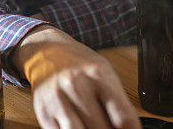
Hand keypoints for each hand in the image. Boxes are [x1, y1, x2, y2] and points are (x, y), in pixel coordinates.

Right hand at [12, 25, 140, 128]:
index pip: (123, 115)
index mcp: (99, 74)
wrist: (46, 52)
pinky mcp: (44, 113)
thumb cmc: (79, 64)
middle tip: (111, 128)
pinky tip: (80, 128)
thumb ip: (116, 100)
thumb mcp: (103, 73)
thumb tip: (128, 128)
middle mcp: (78, 86)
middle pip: (102, 128)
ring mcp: (58, 100)